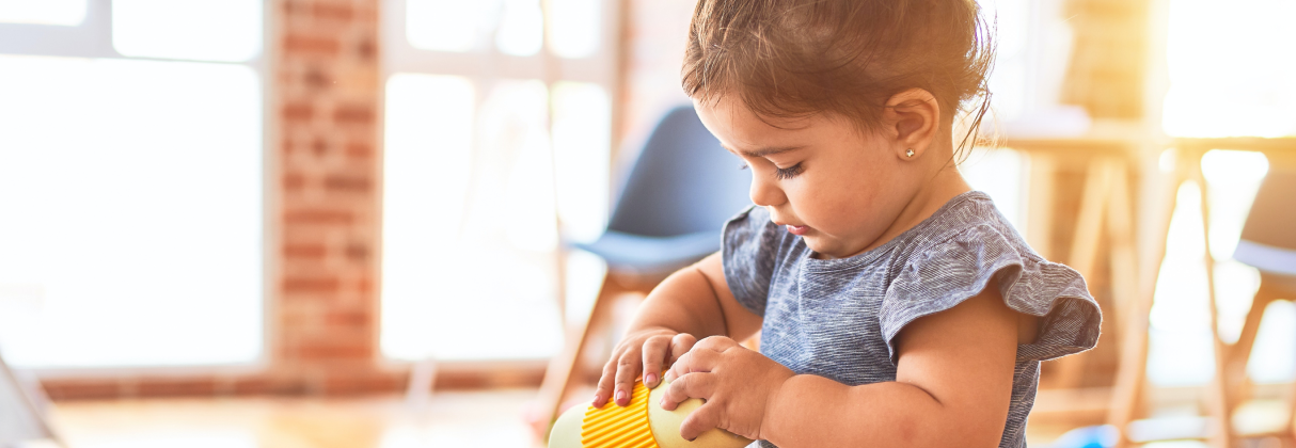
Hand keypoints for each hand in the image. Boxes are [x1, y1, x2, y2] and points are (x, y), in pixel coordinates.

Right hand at [594, 328, 697, 407]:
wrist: (647, 336)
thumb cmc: (670, 354)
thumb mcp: (682, 353)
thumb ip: (687, 365)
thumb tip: (690, 386)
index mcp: (672, 340)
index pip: (680, 343)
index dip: (680, 353)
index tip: (679, 369)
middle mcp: (649, 341)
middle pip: (650, 351)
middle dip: (649, 367)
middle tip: (650, 383)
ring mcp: (630, 349)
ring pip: (625, 363)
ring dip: (622, 382)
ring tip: (622, 401)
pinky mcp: (615, 359)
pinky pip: (607, 373)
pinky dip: (602, 388)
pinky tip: (597, 403)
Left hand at [659, 336, 793, 440]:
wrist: (793, 405)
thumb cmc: (788, 392)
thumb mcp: (767, 371)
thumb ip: (753, 371)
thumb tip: (752, 382)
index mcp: (739, 354)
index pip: (710, 343)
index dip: (695, 350)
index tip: (690, 359)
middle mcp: (727, 366)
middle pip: (691, 359)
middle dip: (677, 368)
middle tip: (670, 380)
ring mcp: (722, 385)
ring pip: (685, 383)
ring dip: (672, 393)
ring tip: (666, 404)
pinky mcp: (722, 408)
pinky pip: (696, 418)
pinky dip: (688, 426)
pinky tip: (685, 434)